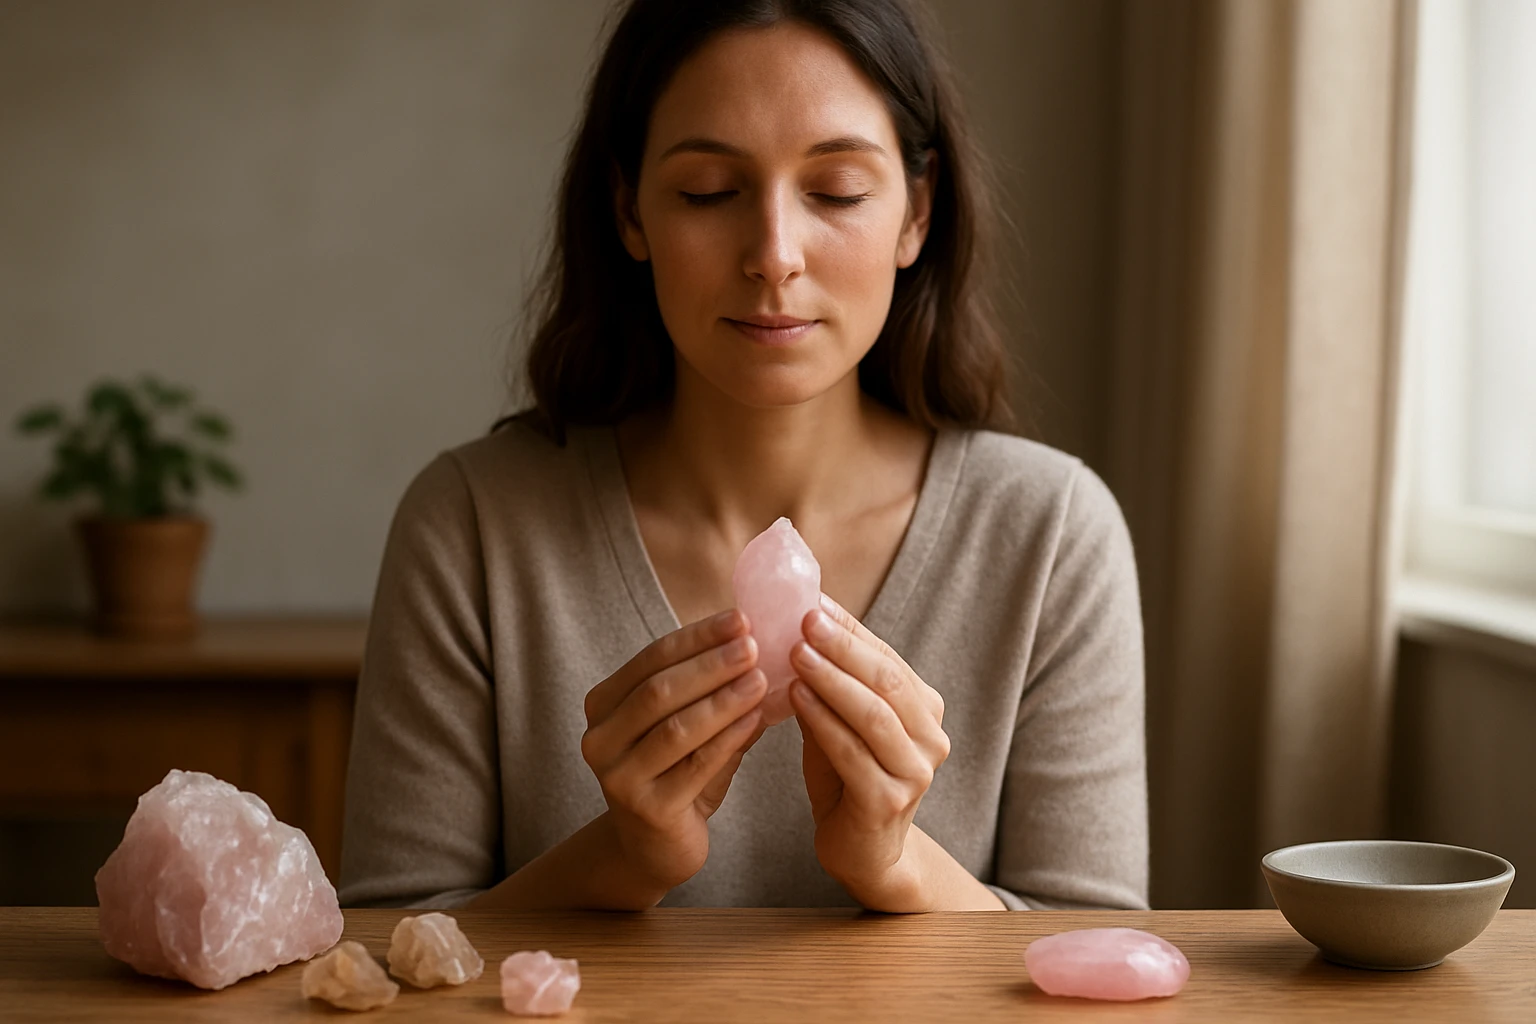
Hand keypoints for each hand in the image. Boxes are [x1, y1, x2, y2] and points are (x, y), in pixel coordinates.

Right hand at [581, 608, 767, 898]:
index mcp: (604, 705)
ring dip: (722, 700)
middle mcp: (600, 739)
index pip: (651, 658)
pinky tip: (757, 719)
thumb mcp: (688, 725)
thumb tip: (761, 641)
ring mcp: (618, 778)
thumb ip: (711, 688)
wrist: (656, 848)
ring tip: (761, 679)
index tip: (741, 618)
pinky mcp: (647, 810)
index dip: (697, 637)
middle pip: (659, 690)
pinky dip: (729, 738)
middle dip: (711, 664)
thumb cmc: (677, 774)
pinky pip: (695, 766)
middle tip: (754, 645)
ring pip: (675, 728)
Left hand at [789, 594, 950, 909]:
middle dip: (843, 646)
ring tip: (795, 653)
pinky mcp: (888, 802)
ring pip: (873, 714)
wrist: (863, 853)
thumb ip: (830, 683)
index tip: (812, 600)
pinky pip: (852, 753)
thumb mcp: (840, 722)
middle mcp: (931, 739)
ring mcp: (915, 773)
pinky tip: (796, 698)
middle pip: (887, 681)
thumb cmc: (847, 778)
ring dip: (832, 679)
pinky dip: (823, 721)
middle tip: (804, 619)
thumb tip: (795, 624)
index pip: (887, 658)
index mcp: (925, 710)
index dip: (850, 628)